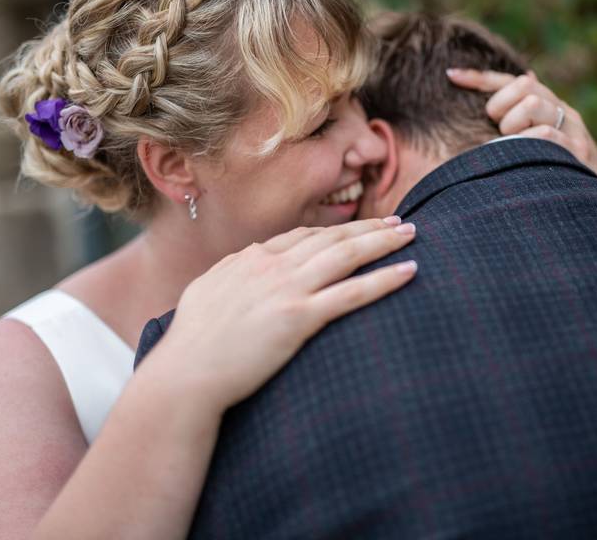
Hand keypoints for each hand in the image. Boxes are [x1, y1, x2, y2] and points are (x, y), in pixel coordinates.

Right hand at [150, 217, 417, 410]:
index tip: (358, 227)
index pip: (303, 235)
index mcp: (250, 258)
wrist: (185, 373)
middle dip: (369, 227)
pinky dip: (384, 279)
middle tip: (399, 222)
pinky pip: (352, 293)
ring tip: (411, 235)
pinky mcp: (299, 317)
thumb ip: (231, 274)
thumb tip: (242, 263)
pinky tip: (409, 271)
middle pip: (331, 238)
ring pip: (347, 255)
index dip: (335, 229)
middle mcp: (271, 265)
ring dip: (383, 242)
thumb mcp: (207, 293)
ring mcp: (287, 289)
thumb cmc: (191, 343)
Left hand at [446, 68, 596, 186]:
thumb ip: (528, 121)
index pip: (513, 81)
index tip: (450, 76)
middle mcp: (565, 114)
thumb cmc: (562, 179)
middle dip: (501, 104)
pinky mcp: (578, 152)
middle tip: (499, 132)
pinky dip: (525, 143)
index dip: (480, 77)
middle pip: (524, 83)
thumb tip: (522, 80)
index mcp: (552, 109)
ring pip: (533, 103)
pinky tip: (521, 162)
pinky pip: (545, 134)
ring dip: (512, 125)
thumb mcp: (542, 147)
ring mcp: (574, 131)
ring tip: (514, 149)